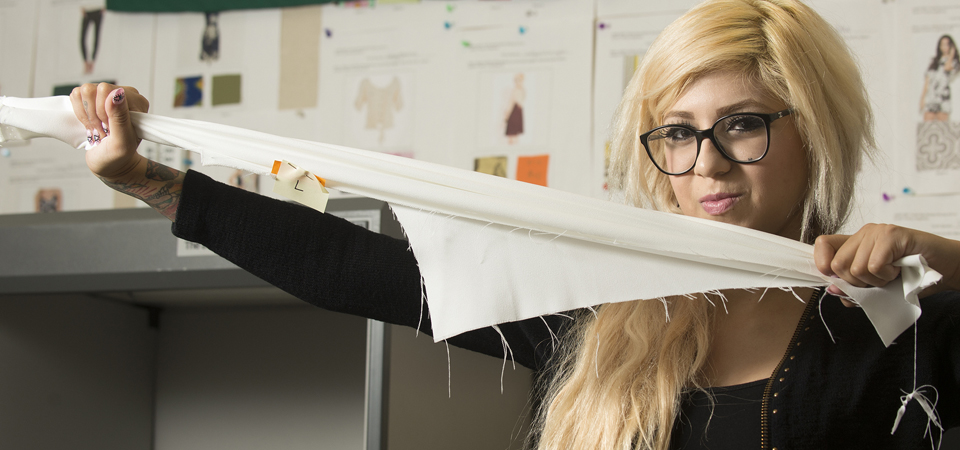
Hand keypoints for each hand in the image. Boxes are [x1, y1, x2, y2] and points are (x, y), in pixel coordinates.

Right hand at [69, 82, 149, 180]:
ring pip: (83, 91)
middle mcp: (123, 94)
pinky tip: (90, 124)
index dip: (102, 112)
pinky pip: (75, 95)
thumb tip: (117, 93)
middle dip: (94, 114)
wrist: (109, 162)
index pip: (107, 91)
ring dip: (87, 115)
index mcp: (137, 102)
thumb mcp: (122, 142)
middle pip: (93, 89)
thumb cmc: (118, 155)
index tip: (109, 129)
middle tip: (103, 130)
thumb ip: (120, 118)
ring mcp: (107, 95)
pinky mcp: (92, 99)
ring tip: (98, 128)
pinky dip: (79, 113)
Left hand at [815, 224, 959, 303]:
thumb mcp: (878, 288)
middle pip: (838, 265)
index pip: (823, 244)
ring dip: (876, 281)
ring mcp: (877, 232)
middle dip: (857, 283)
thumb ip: (854, 289)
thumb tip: (832, 289)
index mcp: (856, 243)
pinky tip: (900, 270)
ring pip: (856, 268)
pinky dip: (887, 276)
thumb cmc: (912, 277)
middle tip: (878, 282)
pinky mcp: (892, 235)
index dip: (822, 264)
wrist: (946, 268)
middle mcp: (863, 233)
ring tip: (893, 274)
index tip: (836, 280)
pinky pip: (874, 265)